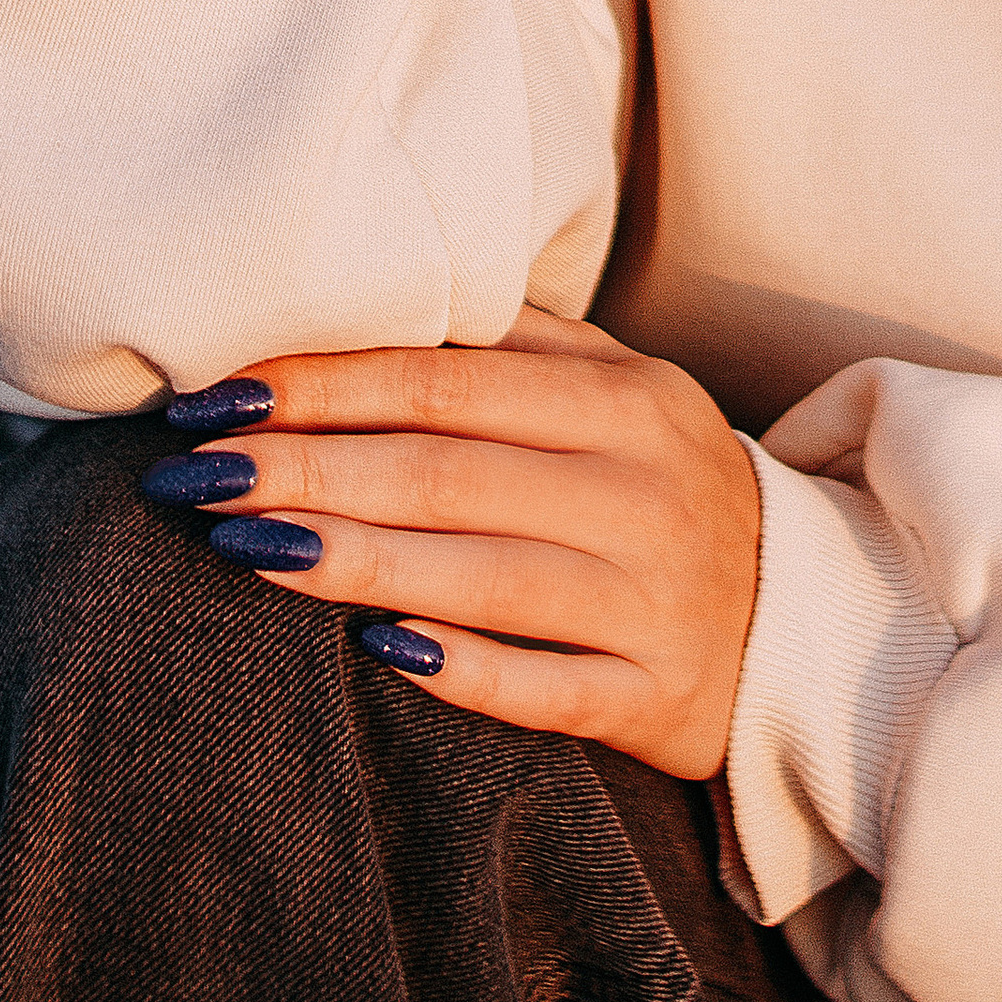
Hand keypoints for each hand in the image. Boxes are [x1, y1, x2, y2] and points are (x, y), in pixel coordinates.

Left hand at [149, 313, 763, 778]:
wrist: (807, 621)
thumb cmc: (666, 489)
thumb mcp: (626, 394)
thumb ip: (520, 347)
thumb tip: (372, 303)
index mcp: (627, 402)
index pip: (450, 382)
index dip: (326, 384)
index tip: (219, 394)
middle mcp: (643, 491)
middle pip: (449, 473)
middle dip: (308, 467)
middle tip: (194, 473)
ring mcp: (654, 600)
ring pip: (486, 575)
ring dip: (354, 558)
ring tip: (241, 545)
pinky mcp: (656, 698)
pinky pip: (547, 687)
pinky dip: (463, 668)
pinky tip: (375, 651)